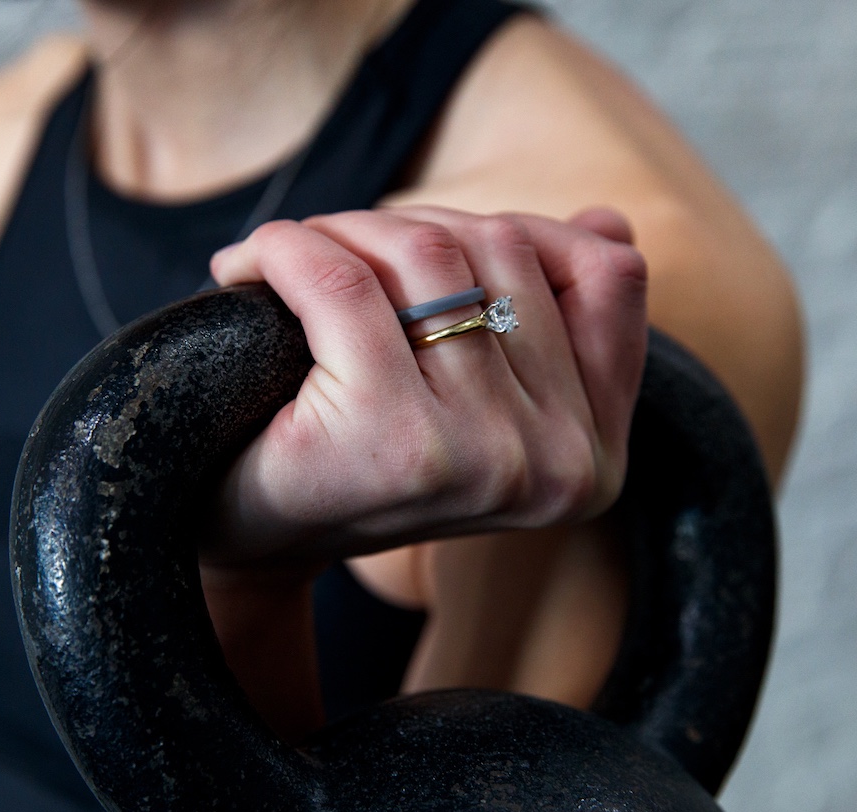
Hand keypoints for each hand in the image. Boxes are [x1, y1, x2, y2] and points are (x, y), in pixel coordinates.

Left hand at [201, 206, 647, 569]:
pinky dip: (285, 252)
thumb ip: (551, 318)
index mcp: (593, 458)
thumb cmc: (364, 460)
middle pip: (505, 248)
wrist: (259, 544)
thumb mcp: (476, 399)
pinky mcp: (391, 436)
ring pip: (426, 252)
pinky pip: (341, 283)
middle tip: (339, 250)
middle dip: (411, 225)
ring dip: (344, 232)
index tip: (442, 247)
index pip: (607, 280)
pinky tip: (248, 270)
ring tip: (295, 261)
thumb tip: (608, 223)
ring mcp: (483, 452)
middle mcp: (558, 462)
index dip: (526, 230)